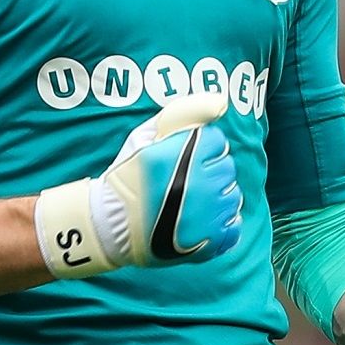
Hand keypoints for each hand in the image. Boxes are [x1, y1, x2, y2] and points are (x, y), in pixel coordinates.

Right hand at [34, 93, 243, 278]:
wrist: (111, 226)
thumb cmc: (128, 176)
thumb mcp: (146, 135)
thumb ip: (184, 112)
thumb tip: (221, 103)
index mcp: (184, 155)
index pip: (217, 141)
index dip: (200, 147)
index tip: (183, 158)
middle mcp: (199, 184)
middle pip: (227, 167)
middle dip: (208, 170)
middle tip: (183, 181)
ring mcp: (207, 216)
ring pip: (232, 195)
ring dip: (215, 197)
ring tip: (189, 202)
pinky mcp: (209, 242)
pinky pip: (233, 225)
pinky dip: (221, 223)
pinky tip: (199, 221)